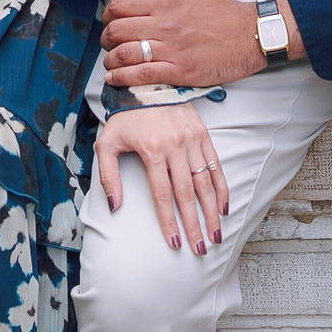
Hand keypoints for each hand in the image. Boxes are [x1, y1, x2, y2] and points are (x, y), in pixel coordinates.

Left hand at [94, 103, 225, 255]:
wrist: (146, 84)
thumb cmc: (125, 116)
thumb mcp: (107, 143)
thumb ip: (108, 175)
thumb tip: (115, 206)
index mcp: (152, 150)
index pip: (162, 195)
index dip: (169, 221)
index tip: (175, 243)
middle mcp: (175, 146)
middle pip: (187, 194)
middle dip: (195, 224)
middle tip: (201, 248)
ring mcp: (192, 139)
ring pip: (205, 182)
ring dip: (212, 211)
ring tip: (216, 234)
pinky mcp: (202, 134)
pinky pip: (215, 164)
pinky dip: (222, 187)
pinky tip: (225, 207)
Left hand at [100, 0, 271, 88]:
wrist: (252, 35)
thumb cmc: (225, 10)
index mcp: (167, 4)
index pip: (121, 6)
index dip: (108, 13)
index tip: (109, 18)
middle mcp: (165, 27)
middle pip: (117, 31)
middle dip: (105, 37)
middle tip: (108, 40)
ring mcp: (172, 51)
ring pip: (125, 55)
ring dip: (110, 59)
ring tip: (110, 61)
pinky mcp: (180, 72)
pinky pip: (142, 76)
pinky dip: (122, 78)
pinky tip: (114, 78)